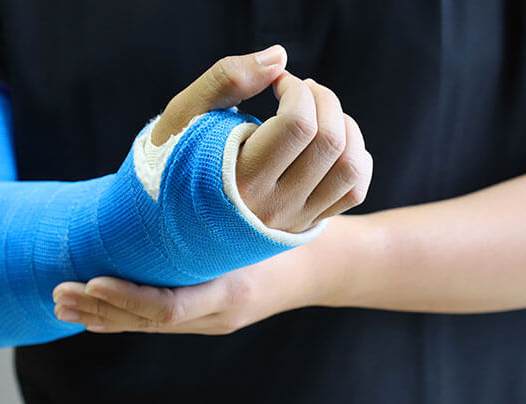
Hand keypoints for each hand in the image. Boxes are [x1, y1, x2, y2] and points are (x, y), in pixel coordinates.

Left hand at [52, 216, 365, 333]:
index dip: (128, 297)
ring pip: (150, 325)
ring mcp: (213, 319)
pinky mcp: (210, 315)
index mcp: (232, 288)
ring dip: (106, 316)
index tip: (91, 282)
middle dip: (101, 311)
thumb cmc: (295, 229)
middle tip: (58, 294)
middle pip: (149, 322)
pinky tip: (99, 312)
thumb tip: (176, 173)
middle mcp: (219, 313)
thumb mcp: (266, 209)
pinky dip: (126, 315)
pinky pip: (160, 321)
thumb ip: (228, 191)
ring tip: (66, 304)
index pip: (169, 307)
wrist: (324, 266)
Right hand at [152, 45, 372, 232]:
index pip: (297, 124)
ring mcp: (293, 219)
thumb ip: (228, 79)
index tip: (276, 83)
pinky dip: (355, 158)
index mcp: (239, 179)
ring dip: (345, 127)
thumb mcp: (186, 115)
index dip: (295, 89)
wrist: (170, 219)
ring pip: (349, 168)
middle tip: (300, 90)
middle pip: (329, 142)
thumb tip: (281, 58)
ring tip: (319, 116)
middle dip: (323, 99)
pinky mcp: (305, 224)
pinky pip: (353, 192)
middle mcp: (272, 206)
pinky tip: (329, 145)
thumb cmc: (175, 160)